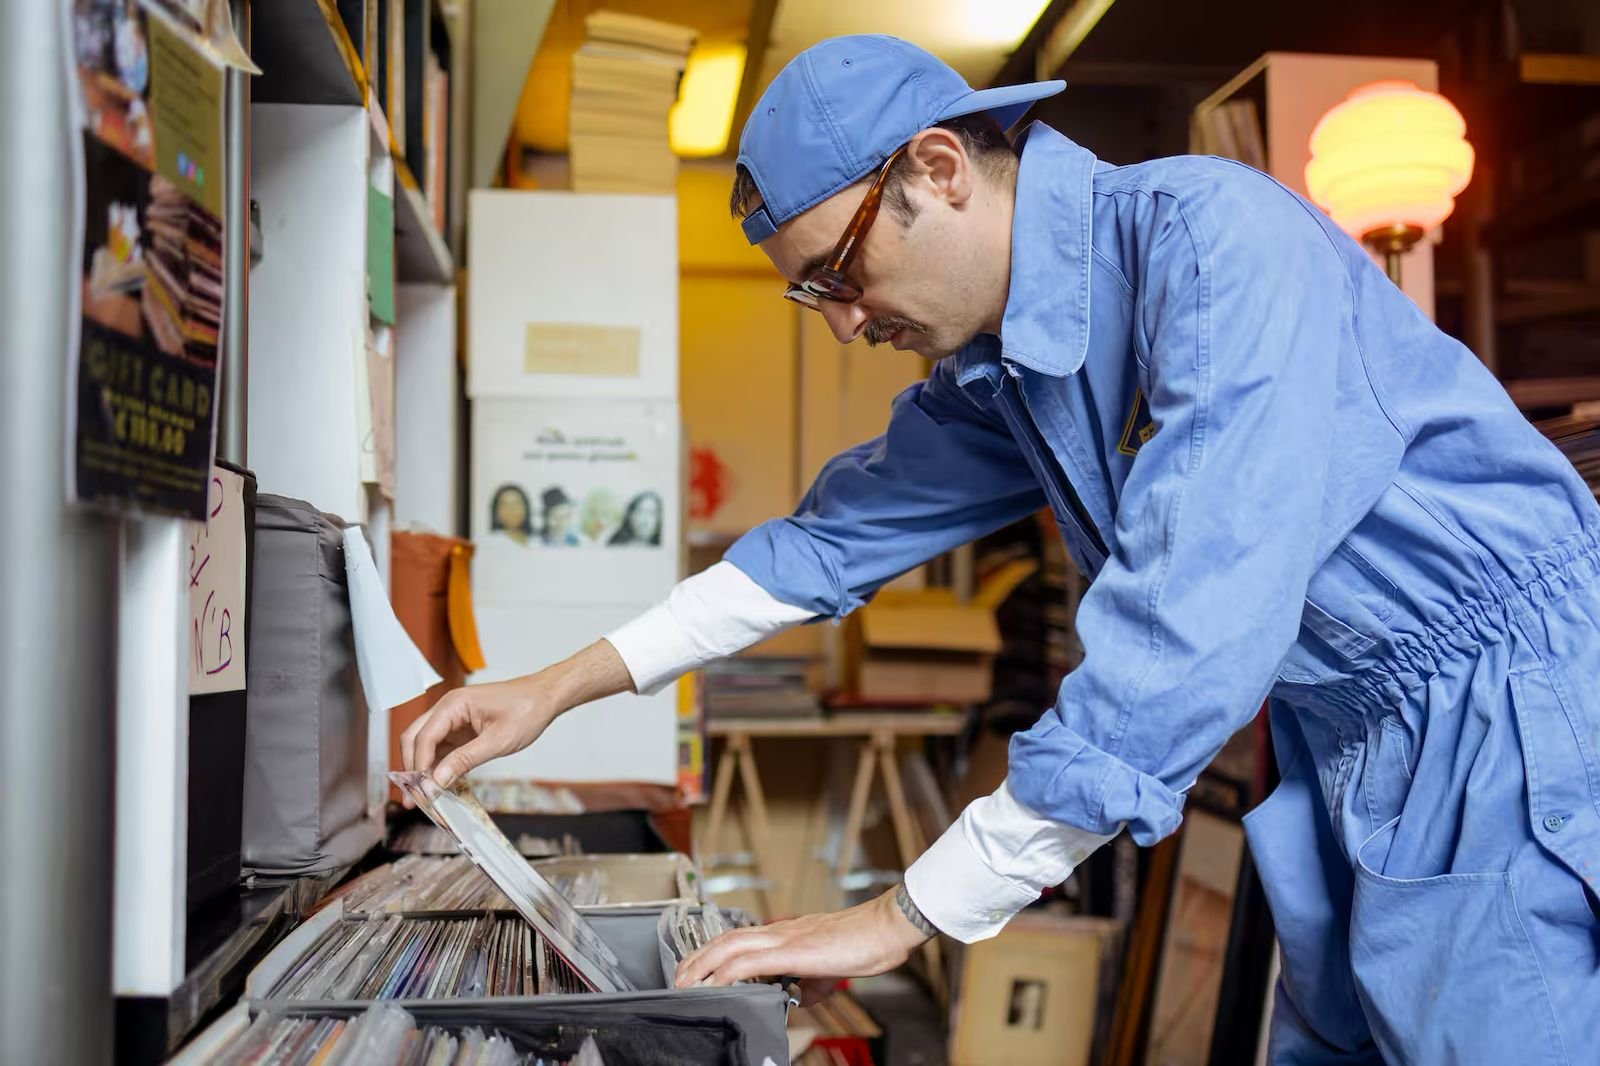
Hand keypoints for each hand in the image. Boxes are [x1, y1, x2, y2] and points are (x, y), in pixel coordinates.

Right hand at [398, 639, 635, 802]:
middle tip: (413, 799)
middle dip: (411, 769)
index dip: (418, 766)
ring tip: (425, 799)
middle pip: (415, 739)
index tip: (421, 793)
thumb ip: (465, 760)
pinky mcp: (462, 730)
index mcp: (453, 705)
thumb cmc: (527, 710)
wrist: (545, 698)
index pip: (424, 737)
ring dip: (423, 770)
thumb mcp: (498, 740)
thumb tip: (437, 780)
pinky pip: (442, 750)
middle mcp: (448, 710)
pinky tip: (441, 787)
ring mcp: (453, 720)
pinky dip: (439, 768)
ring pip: (426, 746)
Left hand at [674, 888, 931, 988]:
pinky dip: (728, 972)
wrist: (884, 930)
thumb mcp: (830, 971)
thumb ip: (810, 983)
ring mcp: (785, 939)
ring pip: (731, 946)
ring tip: (686, 981)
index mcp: (786, 934)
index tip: (697, 968)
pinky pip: (751, 961)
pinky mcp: (793, 952)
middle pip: (726, 939)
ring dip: (704, 964)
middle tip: (678, 977)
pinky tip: (716, 983)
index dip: (714, 951)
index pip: (739, 938)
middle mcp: (780, 931)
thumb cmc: (863, 943)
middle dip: (697, 958)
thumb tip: (799, 998)